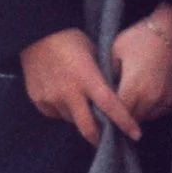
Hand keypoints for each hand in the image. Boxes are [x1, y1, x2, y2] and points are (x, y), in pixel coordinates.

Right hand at [20, 27, 141, 146]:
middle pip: (88, 128)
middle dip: (99, 138)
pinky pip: (55, 113)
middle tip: (106, 140)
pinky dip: (62, 109)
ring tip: (80, 103)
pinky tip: (61, 94)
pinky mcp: (38, 101)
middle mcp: (70, 93)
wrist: (36, 32)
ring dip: (79, 117)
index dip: (124, 122)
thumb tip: (112, 97)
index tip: (135, 134)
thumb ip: (101, 77)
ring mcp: (52, 99)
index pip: (110, 106)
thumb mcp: (93, 54)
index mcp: (87, 78)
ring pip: (71, 120)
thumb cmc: (70, 38)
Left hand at [111, 5, 171, 123]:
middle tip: (115, 110)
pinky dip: (152, 109)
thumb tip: (105, 87)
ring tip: (130, 104)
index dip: (109, 114)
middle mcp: (149, 98)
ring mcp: (164, 99)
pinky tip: (146, 98)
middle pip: (132, 119)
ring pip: (147, 117)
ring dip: (138, 113)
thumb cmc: (141, 37)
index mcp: (132, 88)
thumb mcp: (115, 50)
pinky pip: (160, 111)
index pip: (117, 113)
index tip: (102, 113)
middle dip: (123, 116)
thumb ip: (108, 72)